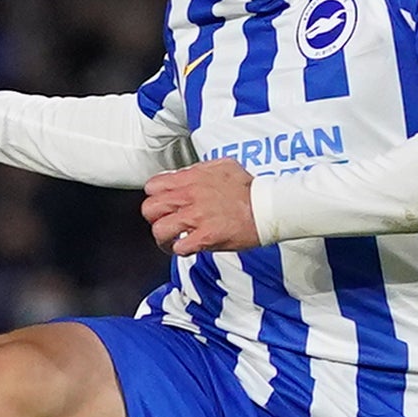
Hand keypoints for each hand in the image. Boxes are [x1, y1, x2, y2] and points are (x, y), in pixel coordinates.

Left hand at [141, 160, 259, 255]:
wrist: (267, 206)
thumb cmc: (249, 189)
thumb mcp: (223, 166)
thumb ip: (200, 169)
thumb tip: (188, 173)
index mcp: (191, 179)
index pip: (153, 186)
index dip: (155, 196)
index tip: (162, 203)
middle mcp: (189, 197)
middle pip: (149, 209)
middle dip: (154, 218)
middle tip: (164, 222)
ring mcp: (196, 218)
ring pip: (159, 230)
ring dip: (164, 238)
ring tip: (172, 240)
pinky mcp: (205, 237)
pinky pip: (180, 248)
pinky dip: (181, 250)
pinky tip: (189, 247)